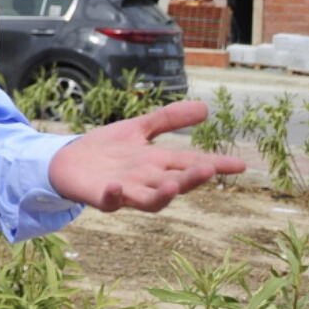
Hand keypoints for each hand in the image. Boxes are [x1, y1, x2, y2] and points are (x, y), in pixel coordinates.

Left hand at [48, 99, 245, 212]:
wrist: (67, 161)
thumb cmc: (107, 149)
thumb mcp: (139, 128)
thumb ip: (168, 119)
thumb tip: (206, 107)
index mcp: (157, 163)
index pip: (190, 163)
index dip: (216, 164)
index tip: (241, 165)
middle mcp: (145, 179)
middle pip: (174, 183)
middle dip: (191, 179)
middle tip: (209, 170)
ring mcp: (124, 190)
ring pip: (149, 199)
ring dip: (161, 195)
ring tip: (172, 187)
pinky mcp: (100, 195)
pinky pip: (109, 201)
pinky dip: (114, 196)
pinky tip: (116, 187)